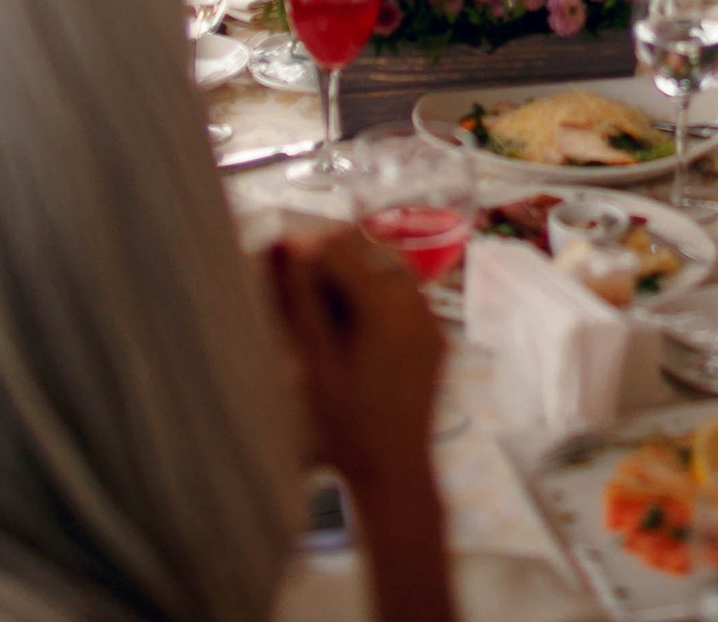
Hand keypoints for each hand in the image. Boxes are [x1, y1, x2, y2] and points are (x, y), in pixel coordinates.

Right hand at [266, 226, 444, 493]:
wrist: (392, 471)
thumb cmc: (345, 422)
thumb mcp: (312, 358)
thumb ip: (298, 297)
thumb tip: (282, 247)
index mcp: (385, 302)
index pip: (341, 247)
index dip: (308, 255)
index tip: (284, 275)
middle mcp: (416, 302)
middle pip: (370, 253)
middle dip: (334, 264)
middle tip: (304, 297)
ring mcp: (430, 320)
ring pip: (389, 272)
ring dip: (356, 279)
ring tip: (327, 316)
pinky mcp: (435, 339)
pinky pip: (406, 299)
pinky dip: (378, 301)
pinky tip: (355, 333)